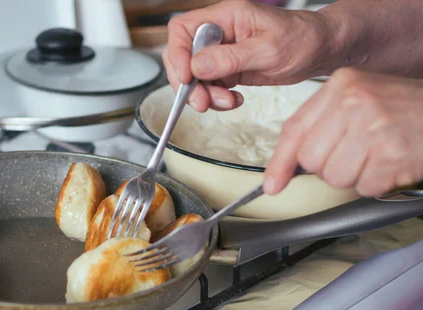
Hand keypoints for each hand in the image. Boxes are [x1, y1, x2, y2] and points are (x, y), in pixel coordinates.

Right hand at [163, 0, 333, 111]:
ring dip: (205, 95)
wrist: (321, 50)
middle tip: (202, 103)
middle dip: (189, 84)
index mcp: (226, 16)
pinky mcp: (228, 69)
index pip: (182, 30)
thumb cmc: (303, 39)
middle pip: (183, 57)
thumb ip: (231, 58)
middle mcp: (219, 33)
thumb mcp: (268, 49)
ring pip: (195, 77)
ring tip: (229, 102)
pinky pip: (210, 87)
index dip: (177, 55)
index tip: (188, 78)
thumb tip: (197, 66)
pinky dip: (217, 99)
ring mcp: (222, 52)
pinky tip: (235, 100)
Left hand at [264, 68, 422, 196]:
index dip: (280, 162)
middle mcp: (355, 103)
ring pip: (335, 177)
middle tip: (356, 151)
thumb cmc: (403, 108)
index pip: (295, 130)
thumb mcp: (357, 99)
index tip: (272, 185)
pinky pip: (364, 187)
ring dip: (354, 175)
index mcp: (341, 86)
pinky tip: (390, 162)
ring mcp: (374, 129)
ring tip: (376, 154)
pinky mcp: (392, 155)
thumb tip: (284, 166)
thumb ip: (320, 124)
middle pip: (312, 160)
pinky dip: (376, 183)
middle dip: (329, 165)